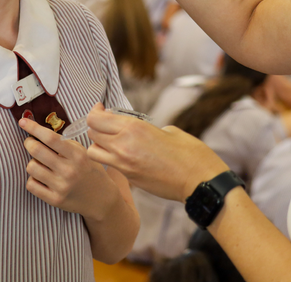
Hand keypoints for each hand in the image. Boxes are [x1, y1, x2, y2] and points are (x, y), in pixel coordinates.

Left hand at [18, 117, 113, 218]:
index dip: (34, 128)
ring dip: (32, 162)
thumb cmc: (89, 170)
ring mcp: (61, 187)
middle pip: (37, 151)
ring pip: (31, 167)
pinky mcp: (55, 200)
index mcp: (77, 155)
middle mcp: (69, 170)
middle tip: (30, 142)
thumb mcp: (83, 152)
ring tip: (40, 163)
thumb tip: (40, 132)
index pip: (50, 138)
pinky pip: (31, 185)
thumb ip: (64, 143)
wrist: (101, 198)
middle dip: (29, 143)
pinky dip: (33, 178)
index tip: (23, 122)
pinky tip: (42, 177)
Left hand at [86, 103, 227, 201]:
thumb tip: (136, 130)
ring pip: (93, 152)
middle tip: (105, 122)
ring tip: (110, 140)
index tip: (101, 109)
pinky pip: (108, 165)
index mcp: (134, 127)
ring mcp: (124, 164)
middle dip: (96, 126)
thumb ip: (146, 128)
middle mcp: (124, 145)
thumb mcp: (168, 130)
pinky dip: (109, 158)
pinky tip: (122, 154)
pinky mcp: (129, 178)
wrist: (199, 181)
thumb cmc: (190, 153)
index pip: (97, 118)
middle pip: (92, 133)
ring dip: (98, 144)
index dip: (95, 112)